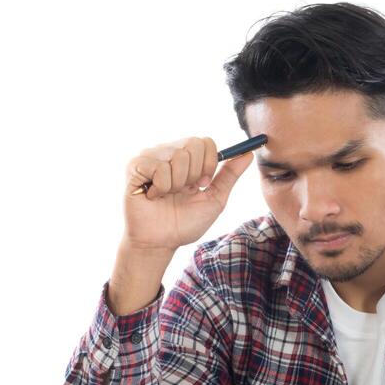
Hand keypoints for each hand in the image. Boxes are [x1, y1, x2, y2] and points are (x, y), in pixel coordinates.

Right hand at [123, 136, 254, 252]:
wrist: (160, 242)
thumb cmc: (184, 223)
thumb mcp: (215, 199)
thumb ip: (230, 175)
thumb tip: (249, 153)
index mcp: (187, 158)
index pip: (206, 142)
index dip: (210, 164)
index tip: (203, 184)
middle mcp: (168, 152)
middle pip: (194, 144)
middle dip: (195, 174)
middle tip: (183, 191)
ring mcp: (151, 157)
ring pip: (177, 156)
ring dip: (177, 184)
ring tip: (166, 195)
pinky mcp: (135, 166)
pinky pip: (159, 167)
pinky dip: (161, 187)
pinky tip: (153, 196)